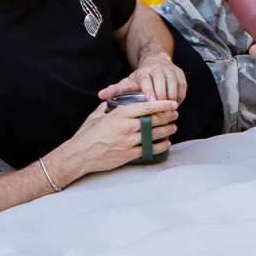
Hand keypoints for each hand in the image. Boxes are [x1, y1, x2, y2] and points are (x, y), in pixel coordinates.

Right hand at [56, 99, 177, 176]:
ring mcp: (128, 142)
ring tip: (173, 127)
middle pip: (154, 120)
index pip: (147, 107)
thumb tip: (113, 100)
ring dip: (166, 131)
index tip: (172, 103)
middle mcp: (127, 127)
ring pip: (154, 135)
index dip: (162, 104)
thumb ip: (108, 107)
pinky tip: (165, 143)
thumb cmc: (87, 134)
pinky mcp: (128, 155)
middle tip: (175, 114)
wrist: (80, 154)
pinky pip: (149, 149)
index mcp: (120, 114)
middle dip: (168, 116)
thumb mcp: (97, 115)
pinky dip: (159, 146)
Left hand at [99, 54, 186, 103]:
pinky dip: (181, 95)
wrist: (155, 61)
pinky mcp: (179, 73)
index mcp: (144, 72)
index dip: (150, 91)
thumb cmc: (140, 77)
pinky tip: (177, 104)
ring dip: (173, 96)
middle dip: (164, 95)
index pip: (147, 81)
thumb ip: (115, 90)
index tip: (151, 103)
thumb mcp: (128, 82)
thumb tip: (100, 95)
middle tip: (164, 110)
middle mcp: (158, 69)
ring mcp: (170, 70)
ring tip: (171, 109)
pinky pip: (183, 84)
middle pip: (162, 81)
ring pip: (174, 82)